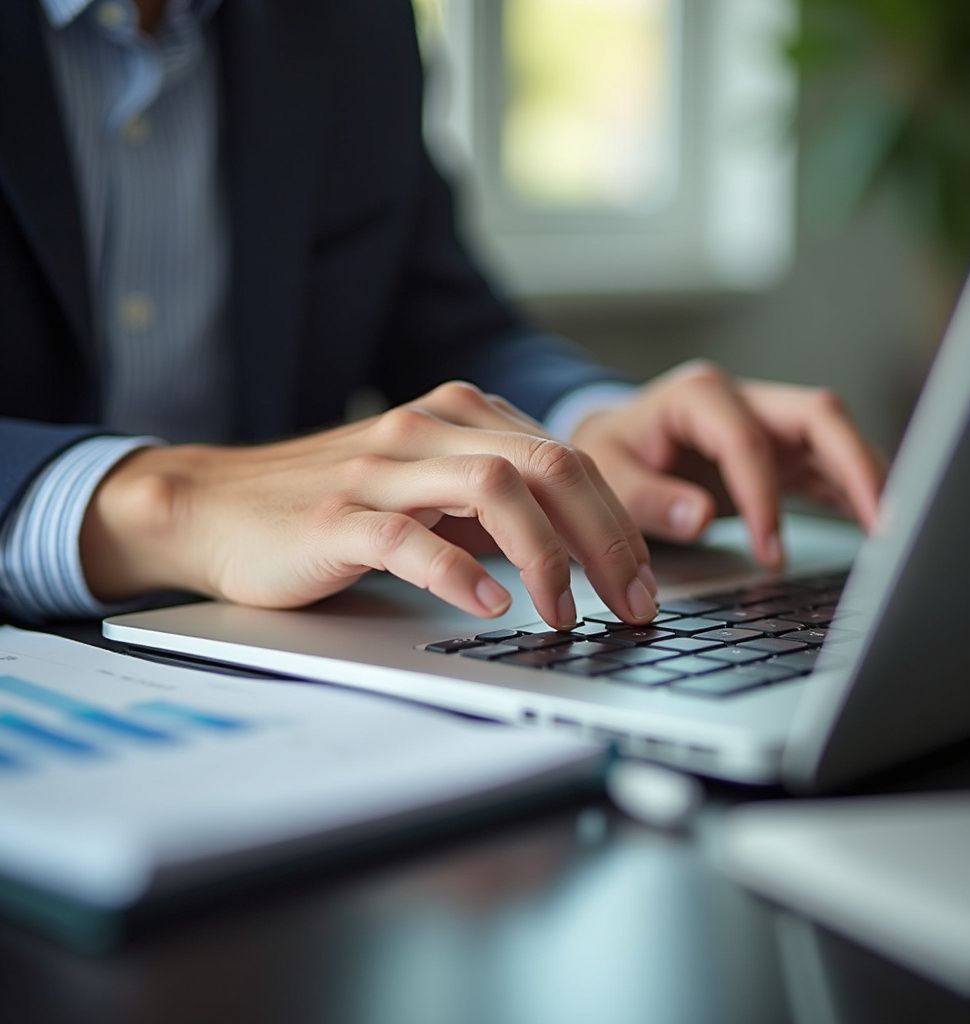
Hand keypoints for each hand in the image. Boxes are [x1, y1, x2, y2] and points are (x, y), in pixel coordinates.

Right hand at [81, 382, 657, 628]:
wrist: (221, 506)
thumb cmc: (335, 506)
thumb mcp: (431, 490)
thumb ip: (496, 503)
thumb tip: (578, 549)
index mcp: (460, 417)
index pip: (568, 460)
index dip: (620, 523)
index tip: (645, 581)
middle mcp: (428, 429)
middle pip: (548, 466)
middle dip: (607, 539)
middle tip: (635, 602)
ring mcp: (381, 469)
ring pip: (493, 490)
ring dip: (547, 557)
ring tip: (568, 614)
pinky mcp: (337, 517)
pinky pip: (411, 538)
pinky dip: (460, 571)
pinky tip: (491, 604)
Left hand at [570, 361, 886, 565]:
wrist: (616, 444)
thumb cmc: (613, 454)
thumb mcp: (610, 473)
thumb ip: (649, 498)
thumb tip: (702, 517)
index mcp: (700, 395)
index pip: (748, 441)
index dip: (764, 497)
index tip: (770, 551)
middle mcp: (745, 400)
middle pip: (821, 416)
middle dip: (857, 467)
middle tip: (884, 524)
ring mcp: (770, 424)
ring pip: (837, 439)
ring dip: (869, 481)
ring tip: (895, 533)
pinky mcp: (782, 454)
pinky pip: (830, 470)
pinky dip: (855, 496)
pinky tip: (878, 527)